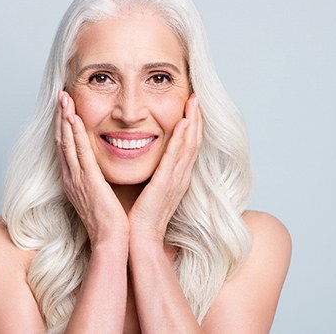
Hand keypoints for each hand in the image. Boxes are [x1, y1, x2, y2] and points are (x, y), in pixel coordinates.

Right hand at [55, 91, 128, 246]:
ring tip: (63, 99)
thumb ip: (97, 178)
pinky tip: (73, 118)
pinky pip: (80, 153)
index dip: (64, 126)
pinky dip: (75, 134)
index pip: (66, 146)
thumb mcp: (99, 194)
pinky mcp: (88, 181)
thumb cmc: (109, 219)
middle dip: (60, 116)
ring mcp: (77, 179)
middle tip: (61, 95)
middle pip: (62, 140)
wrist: (110, 240)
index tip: (65, 107)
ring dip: (64, 119)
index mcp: (74, 179)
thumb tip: (101, 166)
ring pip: (67, 142)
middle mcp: (71, 177)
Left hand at [128, 94, 202, 243]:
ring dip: (192, 122)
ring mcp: (176, 180)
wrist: (140, 238)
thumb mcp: (151, 189)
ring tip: (193, 101)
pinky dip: (181, 139)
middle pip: (193, 142)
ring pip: (189, 145)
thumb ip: (155, 174)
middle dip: (196, 118)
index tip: (190, 106)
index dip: (192, 125)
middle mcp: (181, 176)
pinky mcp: (166, 184)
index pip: (188, 146)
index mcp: (177, 177)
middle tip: (196, 96)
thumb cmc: (142, 216)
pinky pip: (175, 157)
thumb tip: (148, 159)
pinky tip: (183, 123)